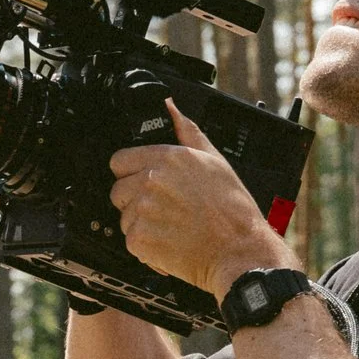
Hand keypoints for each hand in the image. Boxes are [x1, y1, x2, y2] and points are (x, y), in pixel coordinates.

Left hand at [108, 101, 300, 294]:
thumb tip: (170, 106)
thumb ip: (186, 131)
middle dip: (135, 200)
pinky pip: (130, 240)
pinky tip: (168, 241)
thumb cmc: (233, 211)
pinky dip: (146, 246)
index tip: (144, 182)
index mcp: (167, 158)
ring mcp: (144, 210)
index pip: (120, 160)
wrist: (240, 252)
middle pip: (118, 189)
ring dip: (141, 224)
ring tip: (170, 226)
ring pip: (124, 216)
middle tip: (162, 208)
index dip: (132, 172)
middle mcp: (152, 181)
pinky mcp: (140, 239)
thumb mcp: (214, 160)